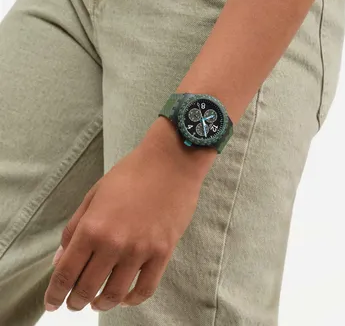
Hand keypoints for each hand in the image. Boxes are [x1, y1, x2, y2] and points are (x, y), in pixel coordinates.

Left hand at [44, 117, 215, 311]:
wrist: (171, 162)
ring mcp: (141, 250)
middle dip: (76, 301)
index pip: (66, 273)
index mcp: (92, 227)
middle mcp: (114, 243)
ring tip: (97, 302)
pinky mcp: (163, 252)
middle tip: (74, 303)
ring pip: (115, 294)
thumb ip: (75, 228)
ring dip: (101, 304)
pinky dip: (132, 299)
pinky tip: (125, 297)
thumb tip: (60, 258)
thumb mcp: (95, 194)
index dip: (54, 294)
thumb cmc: (132, 173)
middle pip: (87, 288)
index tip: (52, 303)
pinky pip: (146, 288)